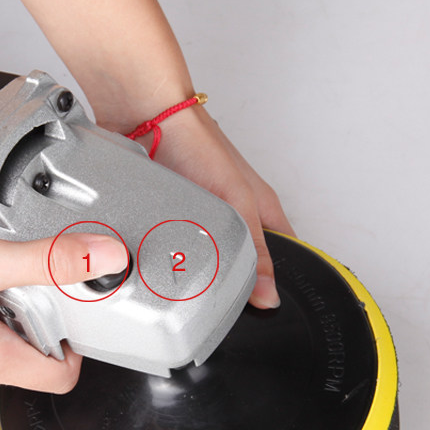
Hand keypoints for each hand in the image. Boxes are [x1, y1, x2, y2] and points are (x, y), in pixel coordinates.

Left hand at [101, 105, 294, 308]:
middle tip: (225, 309)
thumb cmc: (196, 142)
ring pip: (205, 257)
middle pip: (242, 260)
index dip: (280, 282)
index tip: (271, 311)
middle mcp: (231, 213)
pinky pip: (173, 247)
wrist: (145, 119)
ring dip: (197, 273)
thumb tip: (269, 294)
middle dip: (234, 284)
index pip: (285, 254)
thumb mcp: (237, 200)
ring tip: (190, 293)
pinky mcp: (168, 216)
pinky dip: (170, 260)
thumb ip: (255, 246)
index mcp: (260, 209)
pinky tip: (162, 273)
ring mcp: (198, 215)